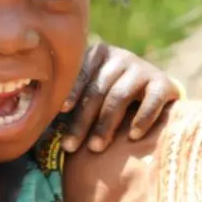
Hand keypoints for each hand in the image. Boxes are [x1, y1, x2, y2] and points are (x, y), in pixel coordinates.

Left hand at [61, 42, 182, 153]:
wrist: (155, 90)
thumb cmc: (112, 94)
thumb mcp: (93, 88)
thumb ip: (72, 98)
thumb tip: (38, 113)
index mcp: (99, 54)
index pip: (82, 73)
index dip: (72, 92)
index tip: (62, 111)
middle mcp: (121, 57)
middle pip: (98, 90)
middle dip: (83, 120)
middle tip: (70, 146)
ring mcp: (143, 68)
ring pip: (120, 96)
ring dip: (106, 124)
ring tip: (96, 147)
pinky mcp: (163, 83)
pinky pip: (152, 100)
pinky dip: (142, 118)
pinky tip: (133, 135)